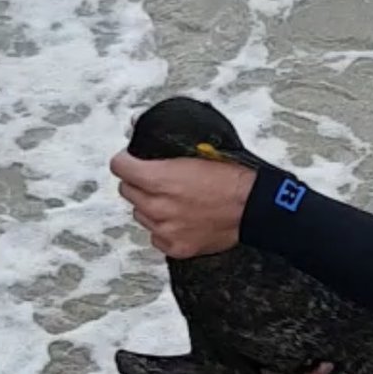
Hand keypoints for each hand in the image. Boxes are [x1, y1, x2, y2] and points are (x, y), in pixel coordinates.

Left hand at [110, 151, 256, 258]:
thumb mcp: (197, 149)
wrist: (253, 207)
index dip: (126, 160)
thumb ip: (163, 144)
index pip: (119, 167)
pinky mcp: (176, 247)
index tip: (132, 161)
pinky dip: (164, 228)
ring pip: (140, 215)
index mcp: (159, 179)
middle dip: (139, 183)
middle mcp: (157, 207)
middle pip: (127, 192)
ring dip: (151, 207)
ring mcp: (166, 230)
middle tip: (160, 181)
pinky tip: (181, 220)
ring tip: (174, 201)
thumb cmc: (231, 177)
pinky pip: (155, 236)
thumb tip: (135, 126)